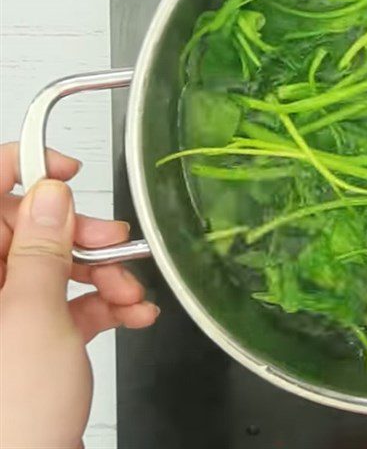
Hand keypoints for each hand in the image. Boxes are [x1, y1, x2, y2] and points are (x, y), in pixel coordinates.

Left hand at [0, 142, 158, 448]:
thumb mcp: (30, 319)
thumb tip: (48, 194)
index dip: (23, 170)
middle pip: (31, 229)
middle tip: (113, 241)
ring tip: (130, 292)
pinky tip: (132, 313)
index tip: (65, 169)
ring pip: (57, 266)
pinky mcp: (36, 338)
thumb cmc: (10, 419)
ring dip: (104, 274)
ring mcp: (9, 314)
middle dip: (81, 234)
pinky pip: (72, 302)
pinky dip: (106, 304)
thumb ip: (40, 249)